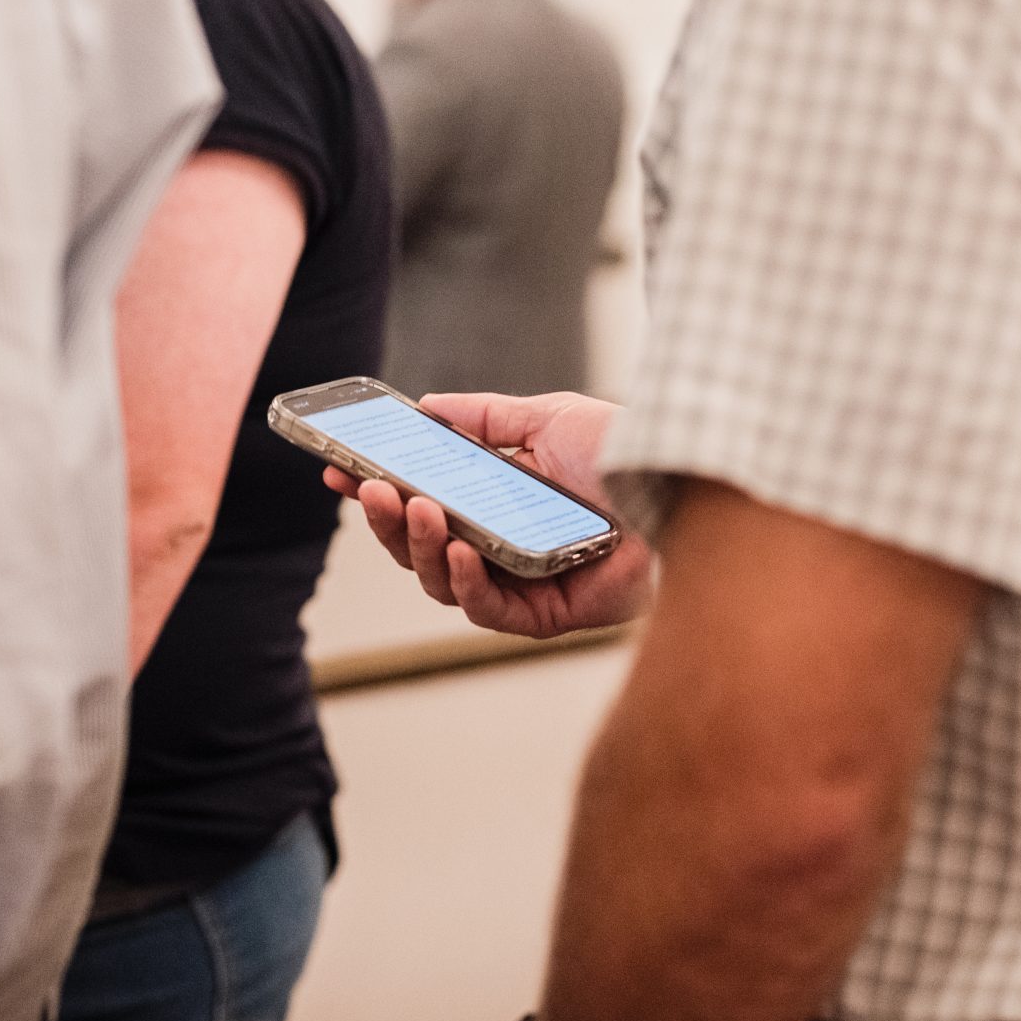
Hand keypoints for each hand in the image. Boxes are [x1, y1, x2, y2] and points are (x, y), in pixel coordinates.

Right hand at [324, 391, 654, 639]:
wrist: (683, 482)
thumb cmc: (626, 454)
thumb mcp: (545, 419)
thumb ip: (484, 417)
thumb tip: (428, 407)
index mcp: (495, 505)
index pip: (420, 505)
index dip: (377, 491)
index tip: (337, 469)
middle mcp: (501, 547)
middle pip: (421, 550)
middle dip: (386, 520)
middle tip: (366, 486)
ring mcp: (520, 583)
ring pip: (443, 581)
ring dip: (421, 546)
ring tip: (417, 508)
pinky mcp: (547, 614)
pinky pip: (488, 611)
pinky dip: (468, 582)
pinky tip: (463, 552)